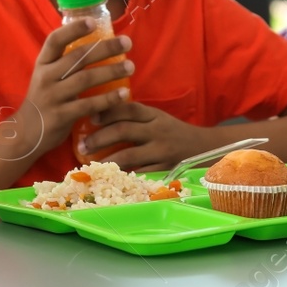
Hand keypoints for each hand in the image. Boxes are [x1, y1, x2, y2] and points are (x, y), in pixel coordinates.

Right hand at [0, 21, 134, 161]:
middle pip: (78, 57)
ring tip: (131, 67)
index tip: (93, 21)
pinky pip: (88, 105)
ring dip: (111, 71)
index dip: (73, 29)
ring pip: (85, 79)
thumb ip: (65, 63)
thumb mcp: (48, 77)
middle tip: (127, 42)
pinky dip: (107, 99)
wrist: (25, 134)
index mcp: (43, 63)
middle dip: (105, 48)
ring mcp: (52, 96)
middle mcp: (46, 77)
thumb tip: (96, 43)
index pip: (55, 40)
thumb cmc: (44, 101)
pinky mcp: (60, 116)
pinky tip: (124, 94)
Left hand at [79, 100, 215, 172]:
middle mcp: (157, 131)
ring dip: (106, 159)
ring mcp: (161, 151)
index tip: (90, 118)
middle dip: (99, 138)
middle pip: (124, 130)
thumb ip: (135, 116)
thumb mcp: (157, 118)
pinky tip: (110, 176)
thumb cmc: (174, 132)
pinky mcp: (165, 169)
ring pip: (129, 155)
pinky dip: (123, 175)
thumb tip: (99, 113)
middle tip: (81, 145)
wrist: (204, 147)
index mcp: (155, 115)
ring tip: (91, 163)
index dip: (108, 112)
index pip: (129, 109)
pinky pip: (140, 173)